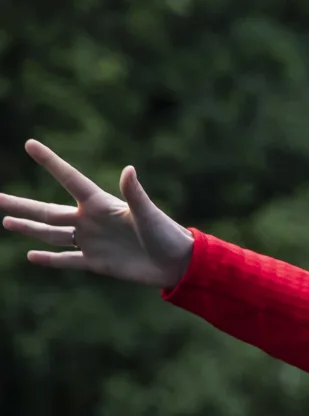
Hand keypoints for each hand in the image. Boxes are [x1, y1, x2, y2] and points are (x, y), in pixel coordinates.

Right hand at [1, 140, 193, 288]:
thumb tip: (128, 169)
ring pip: (51, 233)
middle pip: (47, 210)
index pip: (69, 178)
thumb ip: (135, 193)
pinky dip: (49, 259)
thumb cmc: (166, 233)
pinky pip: (67, 260)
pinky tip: (30, 256)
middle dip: (19, 204)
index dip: (50, 162)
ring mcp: (91, 242)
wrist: (177, 264)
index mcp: (101, 204)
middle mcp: (90, 220)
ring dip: (28, 228)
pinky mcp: (96, 263)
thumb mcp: (148, 213)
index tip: (29, 143)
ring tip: (5, 221)